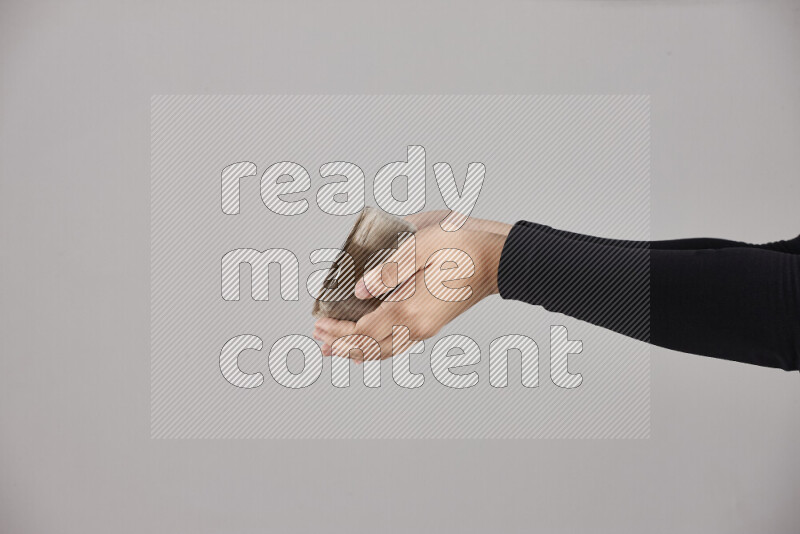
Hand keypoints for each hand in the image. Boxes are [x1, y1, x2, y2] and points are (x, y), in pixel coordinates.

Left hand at [313, 215, 509, 362]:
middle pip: (370, 348)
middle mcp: (417, 327)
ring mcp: (426, 328)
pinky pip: (397, 344)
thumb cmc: (465, 247)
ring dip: (357, 350)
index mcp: (412, 310)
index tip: (318, 322)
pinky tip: (366, 341)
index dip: (338, 330)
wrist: (498, 260)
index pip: (364, 330)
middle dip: (341, 345)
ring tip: (334, 346)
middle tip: (318, 339)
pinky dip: (375, 346)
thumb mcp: (424, 246)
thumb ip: (389, 269)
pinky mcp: (431, 324)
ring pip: (384, 351)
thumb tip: (360, 290)